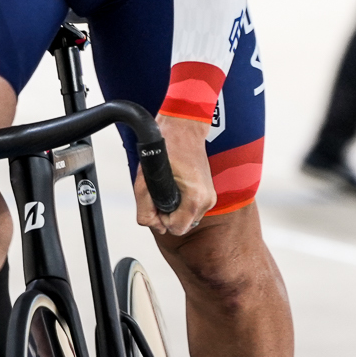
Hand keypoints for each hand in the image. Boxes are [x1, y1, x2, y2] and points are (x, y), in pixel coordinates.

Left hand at [133, 114, 217, 236]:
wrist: (184, 127)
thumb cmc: (165, 147)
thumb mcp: (145, 179)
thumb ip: (145, 207)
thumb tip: (153, 224)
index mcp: (195, 199)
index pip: (175, 229)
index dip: (159, 219)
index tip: (154, 201)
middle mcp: (207, 201)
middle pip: (181, 226)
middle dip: (166, 213)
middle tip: (159, 191)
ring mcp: (210, 197)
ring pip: (186, 218)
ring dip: (173, 208)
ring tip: (168, 185)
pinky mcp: (209, 193)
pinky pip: (191, 209)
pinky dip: (181, 202)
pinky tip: (175, 185)